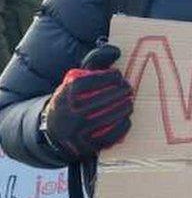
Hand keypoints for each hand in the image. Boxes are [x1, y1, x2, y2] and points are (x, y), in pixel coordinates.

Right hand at [42, 44, 132, 159]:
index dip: (106, 77)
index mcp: (63, 96)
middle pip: (100, 100)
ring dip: (123, 109)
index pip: (86, 82)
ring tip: (130, 103)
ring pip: (106, 118)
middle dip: (119, 92)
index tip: (118, 75)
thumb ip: (94, 63)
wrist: (55, 131)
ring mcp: (76, 132)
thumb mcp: (76, 80)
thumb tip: (116, 50)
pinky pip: (109, 136)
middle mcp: (67, 114)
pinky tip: (126, 119)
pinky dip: (121, 126)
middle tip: (129, 89)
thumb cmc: (72, 100)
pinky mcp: (85, 146)